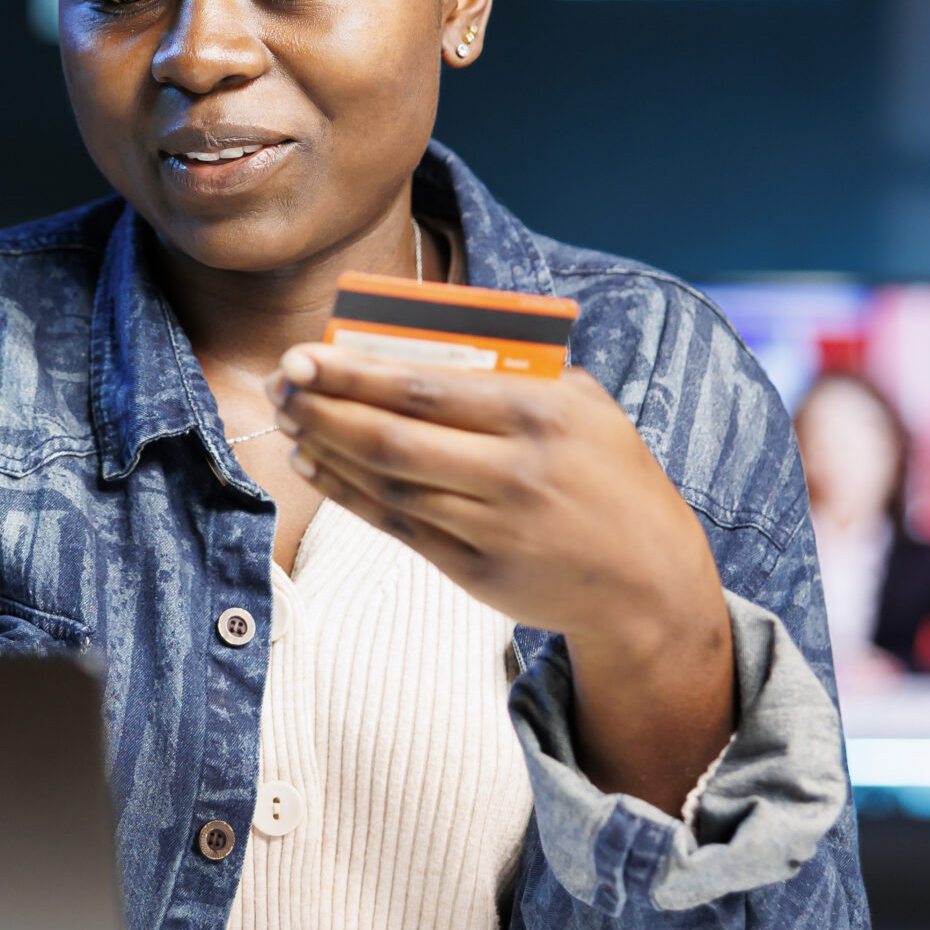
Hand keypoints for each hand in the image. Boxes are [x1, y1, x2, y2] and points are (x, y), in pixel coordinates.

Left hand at [268, 345, 734, 813]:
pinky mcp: (475, 571)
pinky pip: (397, 526)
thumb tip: (420, 346)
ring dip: (327, 448)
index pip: (425, 389)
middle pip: (392, 436)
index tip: (305, 355)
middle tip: (280, 383)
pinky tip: (317, 465)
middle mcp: (514, 472)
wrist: (649, 583)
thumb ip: (514, 371)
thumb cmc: (609, 475)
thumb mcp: (583, 405)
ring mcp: (493, 527)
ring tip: (289, 418)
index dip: (354, 373)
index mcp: (541, 415)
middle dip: (324, 407)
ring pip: (387, 482)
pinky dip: (349, 494)